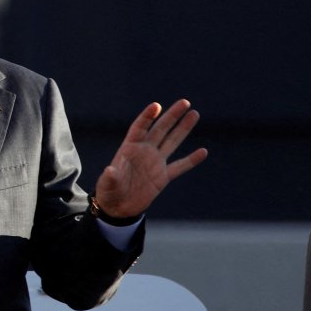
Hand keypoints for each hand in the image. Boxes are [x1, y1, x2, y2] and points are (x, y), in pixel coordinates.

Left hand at [94, 99, 207, 218]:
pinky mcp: (163, 177)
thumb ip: (110, 177)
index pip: (139, 127)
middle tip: (185, 102)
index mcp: (129, 148)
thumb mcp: (107, 185)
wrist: (118, 208)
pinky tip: (203, 151)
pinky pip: (180, 166)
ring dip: (183, 129)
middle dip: (172, 116)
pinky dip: (191, 160)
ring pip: (172, 142)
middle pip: (160, 129)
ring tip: (195, 114)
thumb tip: (110, 170)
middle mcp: (144, 151)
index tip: (156, 106)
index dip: (147, 117)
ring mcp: (155, 163)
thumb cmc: (108, 192)